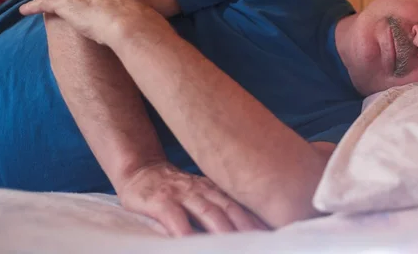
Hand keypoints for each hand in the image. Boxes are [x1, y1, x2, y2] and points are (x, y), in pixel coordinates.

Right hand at [119, 162, 268, 236]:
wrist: (141, 170)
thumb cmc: (175, 190)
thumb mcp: (201, 194)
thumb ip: (220, 208)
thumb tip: (247, 229)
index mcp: (217, 191)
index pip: (243, 208)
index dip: (259, 222)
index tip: (277, 235)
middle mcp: (205, 191)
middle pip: (232, 212)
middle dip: (250, 230)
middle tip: (264, 245)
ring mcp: (183, 195)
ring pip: (210, 214)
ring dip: (226, 233)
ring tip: (238, 248)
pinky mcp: (162, 201)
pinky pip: (176, 219)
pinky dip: (186, 233)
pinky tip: (192, 245)